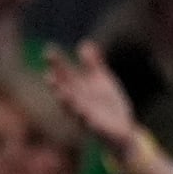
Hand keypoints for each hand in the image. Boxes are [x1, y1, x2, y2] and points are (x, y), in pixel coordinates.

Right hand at [44, 40, 139, 154]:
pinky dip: (87, 119)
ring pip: (73, 110)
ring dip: (67, 102)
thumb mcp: (102, 80)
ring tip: (61, 94)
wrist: (123, 129)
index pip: (65, 74)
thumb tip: (86, 44)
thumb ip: (94, 64)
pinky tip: (84, 113)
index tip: (50, 49)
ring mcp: (86, 116)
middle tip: (49, 75)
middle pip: (65, 91)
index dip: (57, 63)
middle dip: (57, 84)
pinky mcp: (98, 129)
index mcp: (78, 89)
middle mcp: (78, 102)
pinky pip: (91, 125)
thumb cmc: (108, 103)